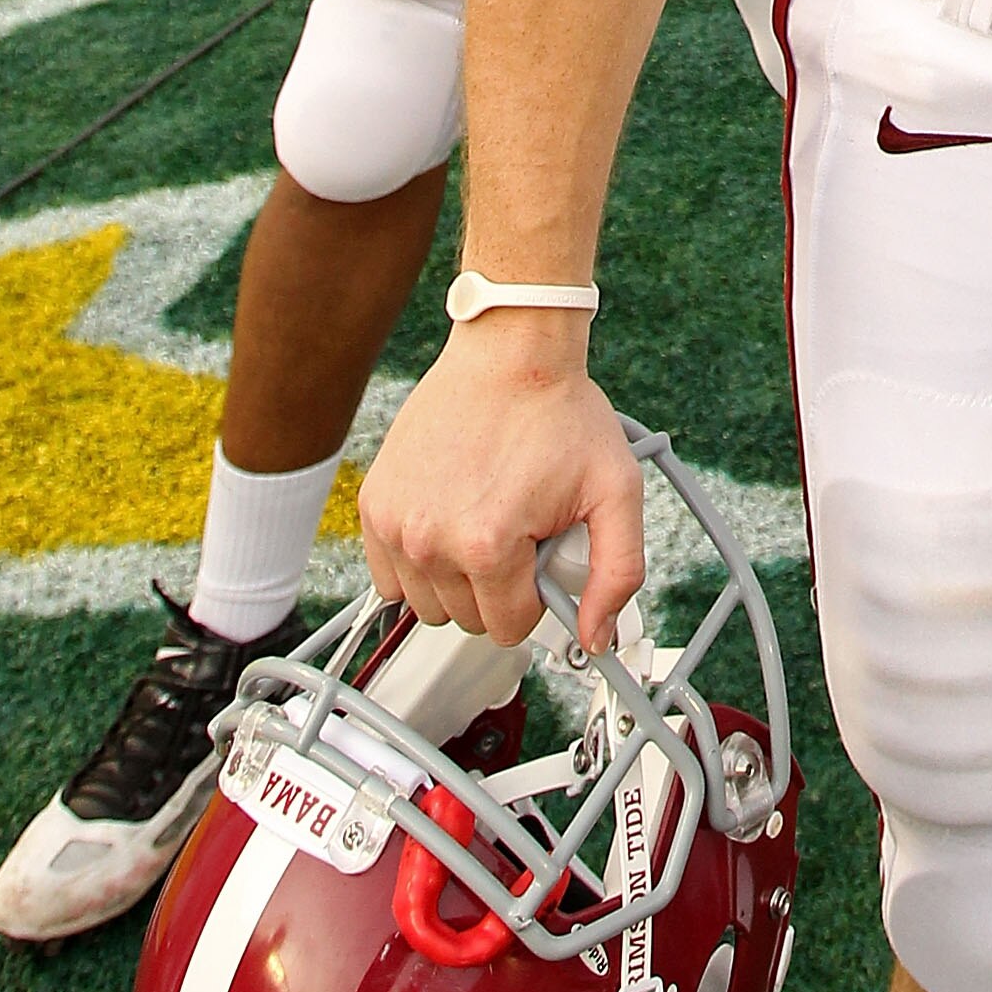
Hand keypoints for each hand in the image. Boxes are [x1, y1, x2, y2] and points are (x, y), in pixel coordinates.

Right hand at [358, 316, 645, 651]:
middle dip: (501, 585)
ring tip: (488, 519)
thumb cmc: (561, 413)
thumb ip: (618, 573)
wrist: (511, 352)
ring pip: (428, 603)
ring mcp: (395, 523)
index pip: (510, 628)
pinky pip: (391, 576)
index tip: (542, 550)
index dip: (536, 595)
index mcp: (488, 546)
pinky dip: (421, 562)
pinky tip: (452, 521)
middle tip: (521, 528)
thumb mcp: (615, 491)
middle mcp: (431, 541)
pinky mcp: (373, 504)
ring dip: (460, 577)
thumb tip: (600, 639)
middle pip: (469, 618)